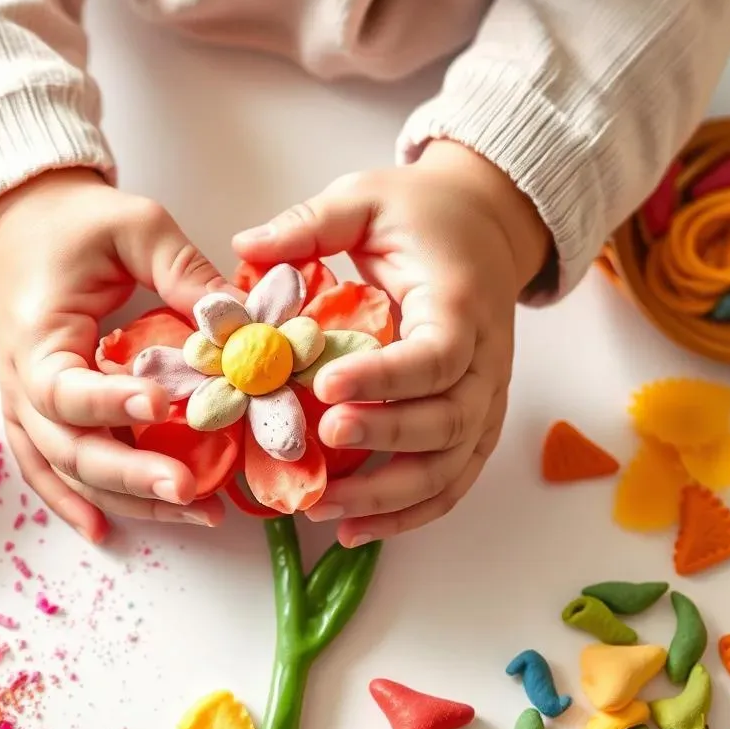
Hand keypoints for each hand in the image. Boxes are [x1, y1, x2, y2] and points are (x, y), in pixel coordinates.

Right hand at [0, 168, 231, 540]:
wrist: (23, 224)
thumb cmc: (75, 222)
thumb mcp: (135, 226)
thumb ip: (184, 270)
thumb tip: (240, 326)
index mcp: (37, 334)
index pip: (65, 386)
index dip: (112, 403)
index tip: (164, 406)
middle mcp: (21, 380)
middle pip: (67, 447)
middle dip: (129, 474)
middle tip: (189, 490)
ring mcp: (25, 403)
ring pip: (65, 469)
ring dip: (123, 499)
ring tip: (190, 513)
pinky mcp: (38, 413)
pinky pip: (49, 469)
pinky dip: (74, 503)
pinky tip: (107, 532)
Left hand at [233, 141, 551, 545]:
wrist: (484, 228)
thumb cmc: (422, 215)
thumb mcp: (367, 199)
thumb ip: (311, 224)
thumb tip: (243, 248)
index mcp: (461, 303)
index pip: (435, 354)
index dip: (384, 378)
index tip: (324, 384)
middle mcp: (485, 360)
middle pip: (450, 421)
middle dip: (385, 438)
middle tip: (321, 441)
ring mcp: (485, 399)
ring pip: (452, 466)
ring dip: (392, 497)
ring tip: (326, 511)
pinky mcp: (474, 423)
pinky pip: (451, 480)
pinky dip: (410, 513)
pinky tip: (357, 528)